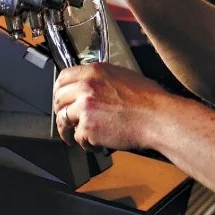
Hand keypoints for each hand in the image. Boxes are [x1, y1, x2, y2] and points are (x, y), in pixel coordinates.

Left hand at [53, 63, 168, 151]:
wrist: (156, 117)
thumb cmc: (148, 99)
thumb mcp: (124, 76)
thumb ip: (102, 79)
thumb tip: (91, 87)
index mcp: (95, 71)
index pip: (63, 77)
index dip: (60, 90)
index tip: (62, 98)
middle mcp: (86, 87)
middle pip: (58, 99)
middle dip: (61, 111)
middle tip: (68, 119)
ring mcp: (85, 108)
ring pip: (63, 120)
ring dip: (69, 130)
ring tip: (77, 135)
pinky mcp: (88, 128)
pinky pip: (78, 138)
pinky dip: (87, 142)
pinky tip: (98, 141)